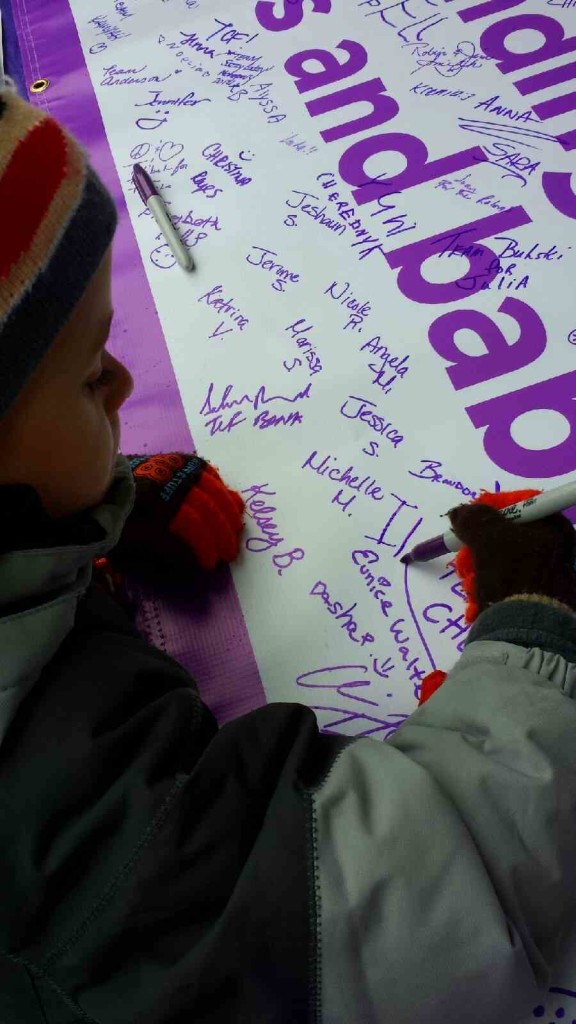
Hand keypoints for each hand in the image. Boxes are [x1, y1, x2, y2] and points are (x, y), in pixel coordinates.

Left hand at [109, 453, 244, 578]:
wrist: (101, 485)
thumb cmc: (117, 519)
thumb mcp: (132, 541)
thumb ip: (163, 550)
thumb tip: (193, 561)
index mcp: (155, 501)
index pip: (191, 525)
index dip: (204, 546)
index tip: (210, 564)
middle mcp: (169, 481)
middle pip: (206, 508)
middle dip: (222, 534)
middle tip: (230, 552)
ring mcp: (174, 467)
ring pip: (212, 489)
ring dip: (228, 514)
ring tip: (236, 531)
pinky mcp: (177, 460)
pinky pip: (207, 472)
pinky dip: (221, 489)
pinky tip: (230, 503)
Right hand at [448, 502, 575, 614]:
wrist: (526, 629)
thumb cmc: (512, 575)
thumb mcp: (487, 538)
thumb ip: (472, 519)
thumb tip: (460, 512)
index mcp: (554, 528)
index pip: (519, 504)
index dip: (490, 509)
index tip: (469, 522)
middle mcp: (554, 548)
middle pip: (506, 535)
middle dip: (478, 549)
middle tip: (466, 561)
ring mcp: (546, 574)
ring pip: (500, 561)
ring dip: (478, 572)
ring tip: (472, 587)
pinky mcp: (536, 596)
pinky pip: (506, 582)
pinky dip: (488, 589)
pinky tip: (480, 600)